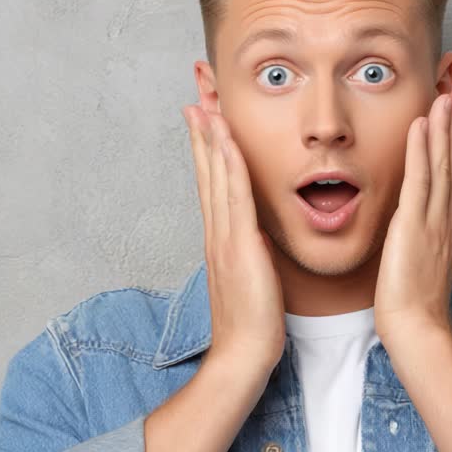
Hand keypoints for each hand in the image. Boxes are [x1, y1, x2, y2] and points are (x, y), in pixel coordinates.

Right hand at [182, 103, 285, 370]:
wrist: (243, 356)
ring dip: (210, 137)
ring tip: (204, 102)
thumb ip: (251, 255)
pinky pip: (234, 194)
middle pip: (207, 171)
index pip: (212, 183)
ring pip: (216, 176)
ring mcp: (224, 236)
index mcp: (221, 239)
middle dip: (202, 132)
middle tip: (195, 94)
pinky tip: (225, 137)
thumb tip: (256, 238)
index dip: (206, 149)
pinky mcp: (237, 244)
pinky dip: (228, 162)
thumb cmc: (253, 326)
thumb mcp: (253, 280)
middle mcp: (217, 232)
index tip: (204, 118)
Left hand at [374, 89, 451, 343]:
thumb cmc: (413, 308)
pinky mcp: (415, 226)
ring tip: (448, 93)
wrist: (417, 331)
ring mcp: (433, 221)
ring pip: (444, 164)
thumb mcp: (416, 266)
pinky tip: (422, 124)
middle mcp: (445, 219)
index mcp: (444, 227)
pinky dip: (422, 150)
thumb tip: (407, 231)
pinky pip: (420, 180)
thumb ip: (416, 243)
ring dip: (446, 126)